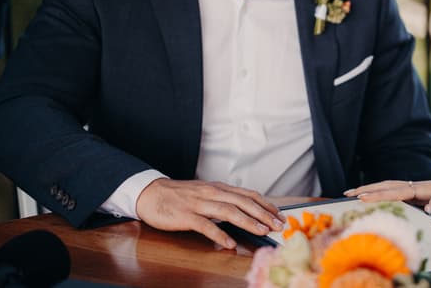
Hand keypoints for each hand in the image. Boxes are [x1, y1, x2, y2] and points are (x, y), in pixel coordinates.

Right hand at [136, 178, 286, 248]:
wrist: (151, 193)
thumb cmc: (180, 195)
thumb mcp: (207, 193)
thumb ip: (224, 199)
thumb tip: (246, 210)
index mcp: (219, 188)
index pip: (249, 195)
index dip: (266, 204)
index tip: (280, 215)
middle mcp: (212, 193)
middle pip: (243, 202)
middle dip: (263, 214)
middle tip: (278, 225)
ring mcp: (199, 204)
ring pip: (228, 211)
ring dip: (247, 221)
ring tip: (261, 231)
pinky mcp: (185, 215)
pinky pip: (205, 225)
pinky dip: (219, 234)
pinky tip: (229, 242)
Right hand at [344, 179, 430, 203]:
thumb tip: (428, 211)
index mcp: (424, 189)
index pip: (396, 191)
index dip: (379, 194)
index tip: (362, 197)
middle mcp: (418, 188)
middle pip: (388, 186)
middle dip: (368, 189)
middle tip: (348, 194)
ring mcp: (418, 191)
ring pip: (391, 189)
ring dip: (373, 191)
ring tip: (355, 195)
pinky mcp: (420, 196)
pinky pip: (398, 195)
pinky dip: (384, 196)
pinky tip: (375, 201)